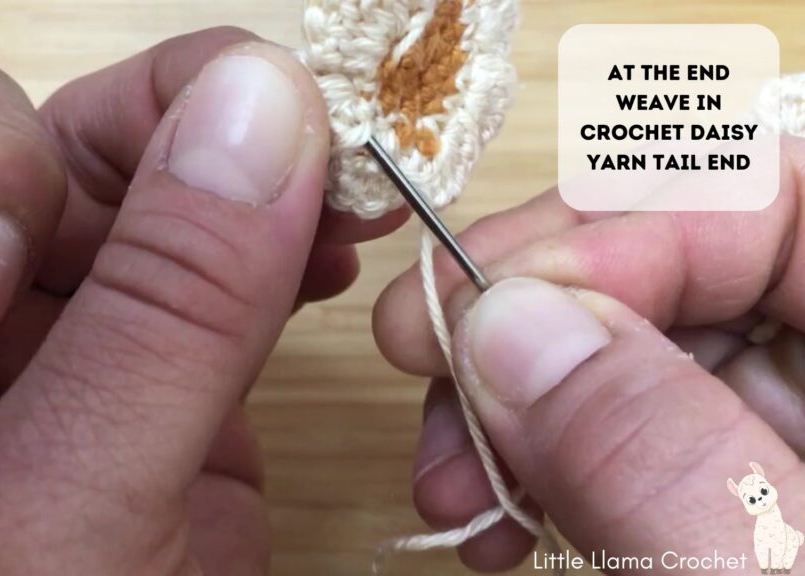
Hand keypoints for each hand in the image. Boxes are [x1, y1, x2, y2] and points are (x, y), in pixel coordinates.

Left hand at [0, 29, 403, 574]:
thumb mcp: (34, 531)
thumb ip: (156, 318)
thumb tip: (266, 106)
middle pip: (69, 148)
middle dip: (181, 146)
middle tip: (299, 167)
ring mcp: (65, 355)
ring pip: (171, 208)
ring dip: (256, 194)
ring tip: (340, 214)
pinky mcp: (158, 404)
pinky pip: (229, 293)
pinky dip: (287, 265)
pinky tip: (331, 263)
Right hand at [373, 138, 804, 572]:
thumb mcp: (765, 570)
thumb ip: (653, 449)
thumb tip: (502, 326)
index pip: (751, 198)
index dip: (595, 235)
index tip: (473, 312)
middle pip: (661, 269)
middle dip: (522, 327)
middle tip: (429, 380)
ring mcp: (775, 424)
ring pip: (617, 350)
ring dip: (507, 405)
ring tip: (452, 484)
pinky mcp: (725, 479)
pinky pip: (614, 432)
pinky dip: (537, 463)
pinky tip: (495, 512)